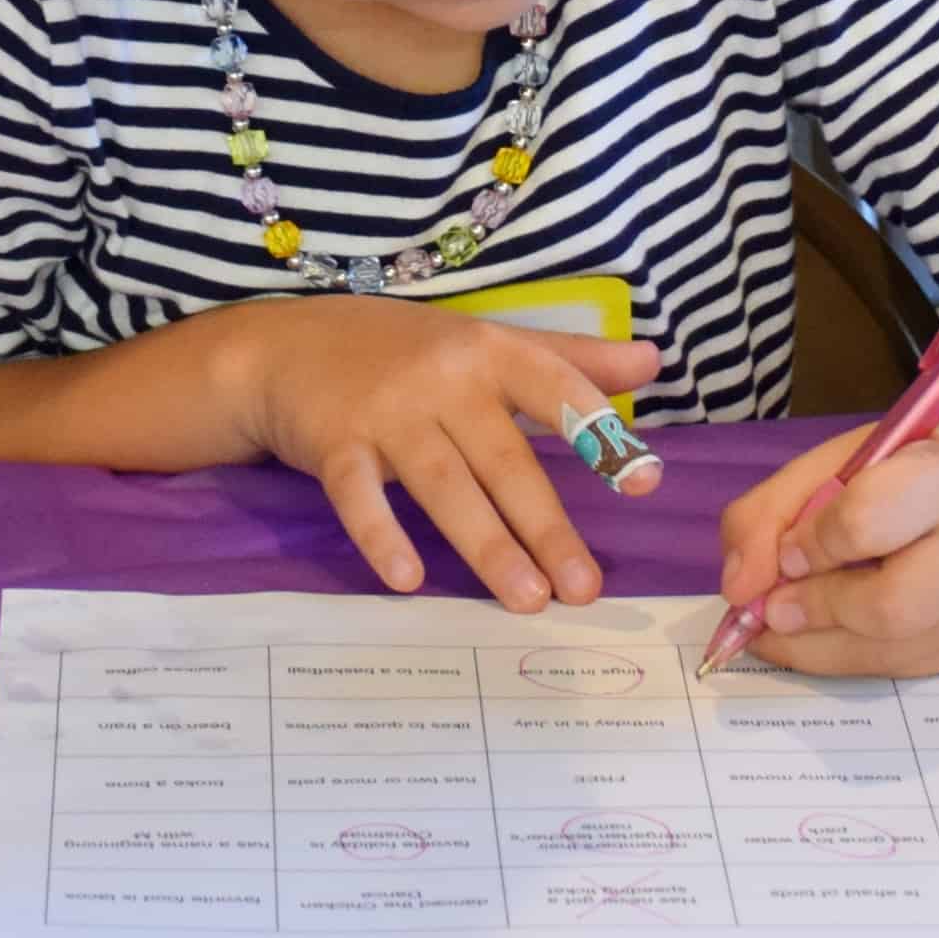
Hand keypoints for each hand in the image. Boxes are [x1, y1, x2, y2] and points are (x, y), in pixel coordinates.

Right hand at [236, 299, 661, 613]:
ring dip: (487, 545)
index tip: (643, 481)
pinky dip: (381, 536)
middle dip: (546, 526)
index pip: (555, 388)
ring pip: (445, 485)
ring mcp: (387, 411)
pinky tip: (407, 579)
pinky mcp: (334, 443)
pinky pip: (359, 496)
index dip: (600, 433)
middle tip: (584, 588)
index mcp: (489, 351)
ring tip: (527, 599)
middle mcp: (443, 377)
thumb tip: (653, 360)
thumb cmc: (403, 350)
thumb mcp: (485, 338)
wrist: (285, 346)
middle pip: (504, 458)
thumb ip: (570, 357)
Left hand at [710, 418, 938, 675]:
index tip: (787, 552)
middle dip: (815, 611)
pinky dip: (841, 656)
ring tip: (783, 623)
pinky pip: (893, 670)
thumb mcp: (824, 467)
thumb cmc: (891, 473)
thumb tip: (738, 591)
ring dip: (815, 645)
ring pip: (887, 652)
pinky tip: (822, 632)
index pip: (867, 522)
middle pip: (890, 607)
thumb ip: (765, 517)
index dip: (811, 545)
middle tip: (771, 609)